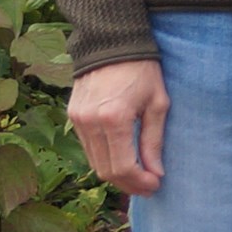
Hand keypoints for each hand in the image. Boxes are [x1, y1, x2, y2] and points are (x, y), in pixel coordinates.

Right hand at [70, 57, 168, 196]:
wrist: (111, 44)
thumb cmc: (142, 71)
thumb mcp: (158, 104)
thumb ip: (154, 141)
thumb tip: (156, 173)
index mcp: (114, 118)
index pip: (123, 166)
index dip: (140, 182)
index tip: (156, 185)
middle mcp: (90, 121)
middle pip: (106, 170)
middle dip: (129, 184)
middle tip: (149, 187)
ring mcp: (78, 119)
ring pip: (95, 162)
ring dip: (116, 175)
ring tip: (139, 177)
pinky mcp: (73, 116)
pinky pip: (88, 148)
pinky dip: (105, 160)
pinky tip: (123, 160)